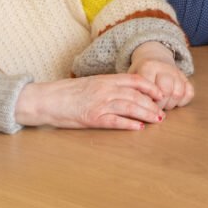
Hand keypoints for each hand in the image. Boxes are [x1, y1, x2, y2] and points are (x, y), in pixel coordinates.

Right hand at [15, 74, 164, 129]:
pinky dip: (129, 124)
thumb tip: (127, 91)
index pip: (135, 80)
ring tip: (157, 120)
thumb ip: (108, 85)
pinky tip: (138, 128)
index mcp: (105, 79)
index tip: (161, 94)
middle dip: (152, 104)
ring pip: (129, 107)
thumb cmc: (67, 92)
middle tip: (162, 112)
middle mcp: (105, 89)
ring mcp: (99, 103)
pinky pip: (115, 121)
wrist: (45, 99)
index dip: (151, 87)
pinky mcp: (92, 118)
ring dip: (146, 114)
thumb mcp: (91, 83)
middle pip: (136, 95)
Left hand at [129, 43, 194, 109]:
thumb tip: (135, 107)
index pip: (150, 87)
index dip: (147, 100)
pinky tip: (174, 102)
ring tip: (162, 105)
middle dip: (159, 105)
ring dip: (170, 104)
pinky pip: (189, 93)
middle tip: (152, 109)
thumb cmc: (140, 72)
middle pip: (166, 91)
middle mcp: (165, 68)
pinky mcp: (186, 78)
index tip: (143, 106)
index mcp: (148, 66)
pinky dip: (183, 101)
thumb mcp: (131, 76)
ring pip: (178, 93)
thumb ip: (132, 89)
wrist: (154, 58)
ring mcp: (177, 73)